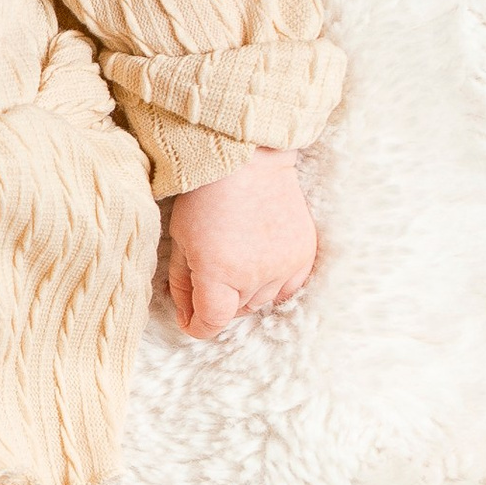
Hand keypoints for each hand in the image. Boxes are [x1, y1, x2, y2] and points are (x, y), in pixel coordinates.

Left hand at [167, 151, 317, 339]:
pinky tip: (261, 262)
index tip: (191, 320)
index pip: (211, 322)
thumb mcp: (181, 239)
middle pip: (236, 311)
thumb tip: (188, 316)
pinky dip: (274, 283)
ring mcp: (284, 265)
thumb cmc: (206, 194)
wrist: (248, 158)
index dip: (197, 326)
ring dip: (246, 291)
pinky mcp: (304, 253)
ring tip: (236, 258)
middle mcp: (254, 275)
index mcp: (218, 272)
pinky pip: (289, 287)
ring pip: (262, 301)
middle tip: (211, 270)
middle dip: (220, 300)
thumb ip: (182, 284)